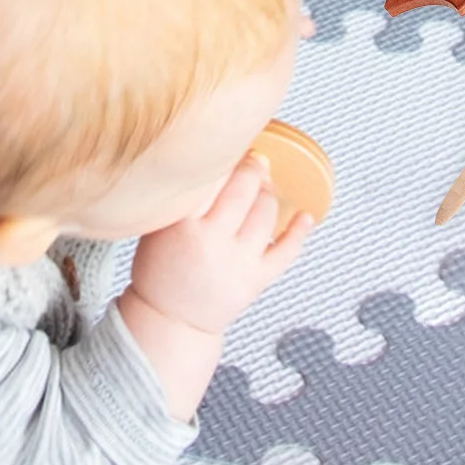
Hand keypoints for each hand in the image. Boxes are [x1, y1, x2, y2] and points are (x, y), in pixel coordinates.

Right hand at [126, 156, 312, 335]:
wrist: (169, 321)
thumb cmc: (160, 269)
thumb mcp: (158, 226)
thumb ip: (182, 195)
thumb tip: (214, 156)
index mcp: (182, 225)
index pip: (211, 177)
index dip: (226, 155)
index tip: (230, 143)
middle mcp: (212, 242)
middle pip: (244, 189)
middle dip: (254, 167)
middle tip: (254, 159)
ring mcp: (238, 263)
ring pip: (266, 213)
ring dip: (269, 192)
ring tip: (265, 185)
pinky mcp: (256, 281)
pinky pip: (286, 252)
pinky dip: (299, 232)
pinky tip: (305, 216)